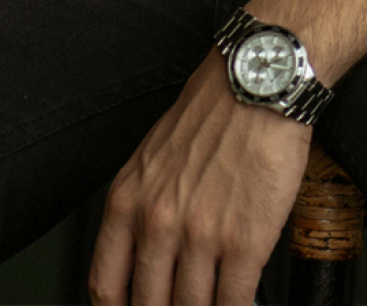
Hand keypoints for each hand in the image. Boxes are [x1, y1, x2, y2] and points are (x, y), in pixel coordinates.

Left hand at [88, 54, 312, 305]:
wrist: (260, 82)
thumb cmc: (212, 111)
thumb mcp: (152, 157)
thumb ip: (141, 207)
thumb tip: (144, 257)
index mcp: (128, 201)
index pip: (106, 286)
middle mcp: (158, 223)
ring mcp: (202, 236)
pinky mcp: (246, 242)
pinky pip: (234, 302)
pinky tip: (239, 305)